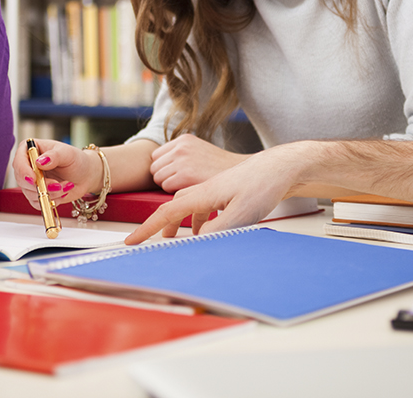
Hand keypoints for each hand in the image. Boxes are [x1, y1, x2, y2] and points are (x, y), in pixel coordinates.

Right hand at [11, 138, 97, 209]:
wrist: (85, 175)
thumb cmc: (76, 160)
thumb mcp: (68, 154)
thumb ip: (54, 156)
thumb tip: (39, 162)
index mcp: (31, 149)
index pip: (19, 161)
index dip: (23, 171)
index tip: (34, 179)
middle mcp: (28, 166)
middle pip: (22, 180)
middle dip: (40, 186)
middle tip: (57, 185)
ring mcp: (31, 181)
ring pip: (31, 193)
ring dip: (50, 193)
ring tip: (66, 186)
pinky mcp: (37, 194)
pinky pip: (38, 203)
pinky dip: (51, 200)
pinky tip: (63, 193)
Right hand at [126, 147, 299, 244]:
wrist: (280, 167)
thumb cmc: (263, 185)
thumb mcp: (241, 213)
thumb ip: (218, 229)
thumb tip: (197, 242)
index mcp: (202, 194)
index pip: (167, 212)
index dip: (148, 228)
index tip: (132, 240)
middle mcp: (203, 190)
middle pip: (174, 209)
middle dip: (162, 227)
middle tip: (153, 244)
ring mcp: (214, 190)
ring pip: (189, 208)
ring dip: (182, 225)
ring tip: (182, 242)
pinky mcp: (225, 191)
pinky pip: (203, 206)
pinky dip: (200, 220)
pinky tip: (211, 231)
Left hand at [149, 134, 246, 191]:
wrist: (242, 174)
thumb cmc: (221, 169)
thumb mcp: (200, 152)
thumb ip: (182, 155)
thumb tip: (160, 168)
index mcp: (183, 140)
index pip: (156, 156)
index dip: (166, 169)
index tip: (178, 175)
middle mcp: (180, 147)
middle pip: (154, 168)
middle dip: (165, 177)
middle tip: (183, 183)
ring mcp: (182, 159)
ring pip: (158, 178)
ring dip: (169, 186)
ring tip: (188, 186)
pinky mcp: (185, 174)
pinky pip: (166, 187)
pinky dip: (175, 192)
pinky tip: (191, 190)